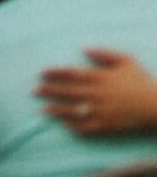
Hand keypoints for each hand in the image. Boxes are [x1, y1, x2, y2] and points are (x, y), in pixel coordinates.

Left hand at [37, 51, 156, 136]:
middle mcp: (98, 94)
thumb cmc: (142, 81)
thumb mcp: (125, 59)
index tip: (41, 72)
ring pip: (74, 111)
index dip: (55, 73)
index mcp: (100, 77)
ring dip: (56, 110)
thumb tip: (83, 48)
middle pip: (68, 92)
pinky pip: (87, 128)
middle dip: (50, 91)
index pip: (71, 74)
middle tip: (34, 91)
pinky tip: (64, 126)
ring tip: (42, 109)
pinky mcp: (108, 126)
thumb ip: (103, 53)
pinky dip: (74, 127)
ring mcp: (102, 112)